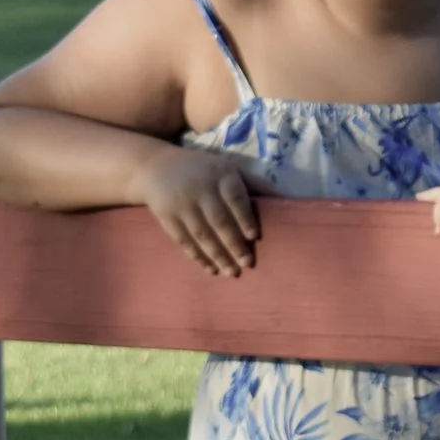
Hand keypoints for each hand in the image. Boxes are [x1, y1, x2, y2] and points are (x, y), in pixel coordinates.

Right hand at [131, 146, 275, 275]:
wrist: (155, 167)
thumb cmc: (203, 170)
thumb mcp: (227, 168)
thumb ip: (253, 183)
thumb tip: (284, 197)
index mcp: (220, 175)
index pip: (234, 198)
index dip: (244, 218)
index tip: (254, 237)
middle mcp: (200, 189)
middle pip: (219, 220)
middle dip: (233, 244)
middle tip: (247, 263)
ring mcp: (182, 204)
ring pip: (201, 233)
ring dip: (217, 255)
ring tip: (231, 272)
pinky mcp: (166, 217)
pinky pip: (183, 240)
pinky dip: (197, 256)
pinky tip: (210, 268)